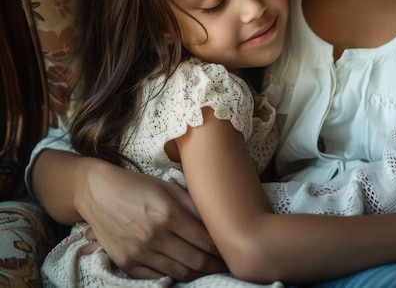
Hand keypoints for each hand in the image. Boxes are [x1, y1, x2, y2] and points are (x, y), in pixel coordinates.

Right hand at [74, 160, 225, 279]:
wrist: (98, 192)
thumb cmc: (137, 185)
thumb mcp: (167, 187)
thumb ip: (192, 204)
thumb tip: (215, 220)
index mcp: (168, 213)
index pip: (205, 240)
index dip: (221, 249)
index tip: (230, 251)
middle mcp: (155, 235)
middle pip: (195, 261)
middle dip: (214, 266)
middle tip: (225, 266)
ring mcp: (139, 252)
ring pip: (178, 273)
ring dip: (197, 274)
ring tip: (208, 270)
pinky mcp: (126, 263)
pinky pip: (156, 277)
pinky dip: (172, 277)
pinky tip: (183, 271)